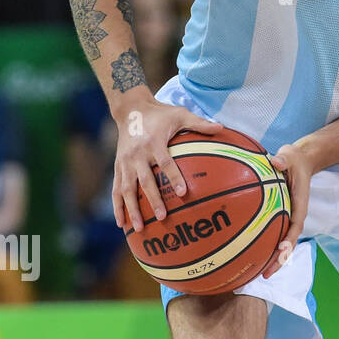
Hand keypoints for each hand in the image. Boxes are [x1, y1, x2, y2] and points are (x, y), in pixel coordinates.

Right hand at [113, 99, 222, 232]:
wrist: (130, 110)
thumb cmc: (160, 114)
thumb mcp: (180, 114)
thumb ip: (199, 123)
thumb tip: (222, 128)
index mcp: (154, 142)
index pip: (165, 162)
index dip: (174, 177)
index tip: (182, 192)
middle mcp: (137, 154)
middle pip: (145, 180)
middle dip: (153, 199)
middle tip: (163, 217)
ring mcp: (125, 162)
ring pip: (127, 189)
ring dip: (132, 209)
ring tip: (140, 228)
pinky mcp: (117, 167)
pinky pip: (116, 189)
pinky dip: (118, 207)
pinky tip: (122, 223)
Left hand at [263, 143, 311, 278]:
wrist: (301, 160)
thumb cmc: (294, 159)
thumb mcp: (290, 155)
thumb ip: (284, 159)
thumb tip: (275, 162)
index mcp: (300, 205)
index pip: (296, 226)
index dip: (289, 241)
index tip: (281, 252)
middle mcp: (293, 215)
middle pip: (287, 243)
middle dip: (278, 260)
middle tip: (265, 274)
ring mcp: (286, 218)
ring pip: (279, 242)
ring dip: (270, 258)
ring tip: (255, 273)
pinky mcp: (278, 216)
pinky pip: (270, 234)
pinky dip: (261, 245)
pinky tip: (245, 253)